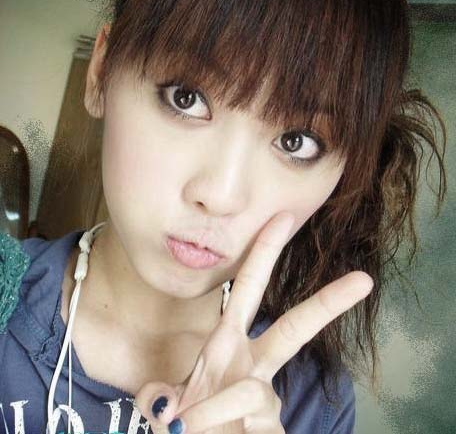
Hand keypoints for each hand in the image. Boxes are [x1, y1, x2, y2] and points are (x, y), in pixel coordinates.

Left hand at [135, 212, 373, 432]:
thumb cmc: (188, 423)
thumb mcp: (163, 403)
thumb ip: (156, 398)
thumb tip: (167, 408)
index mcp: (227, 344)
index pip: (249, 289)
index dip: (264, 252)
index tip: (282, 218)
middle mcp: (253, 366)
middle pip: (295, 328)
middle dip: (328, 302)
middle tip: (364, 279)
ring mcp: (267, 401)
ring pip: (253, 395)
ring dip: (213, 412)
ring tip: (189, 428)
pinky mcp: (275, 430)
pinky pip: (255, 428)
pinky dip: (221, 433)